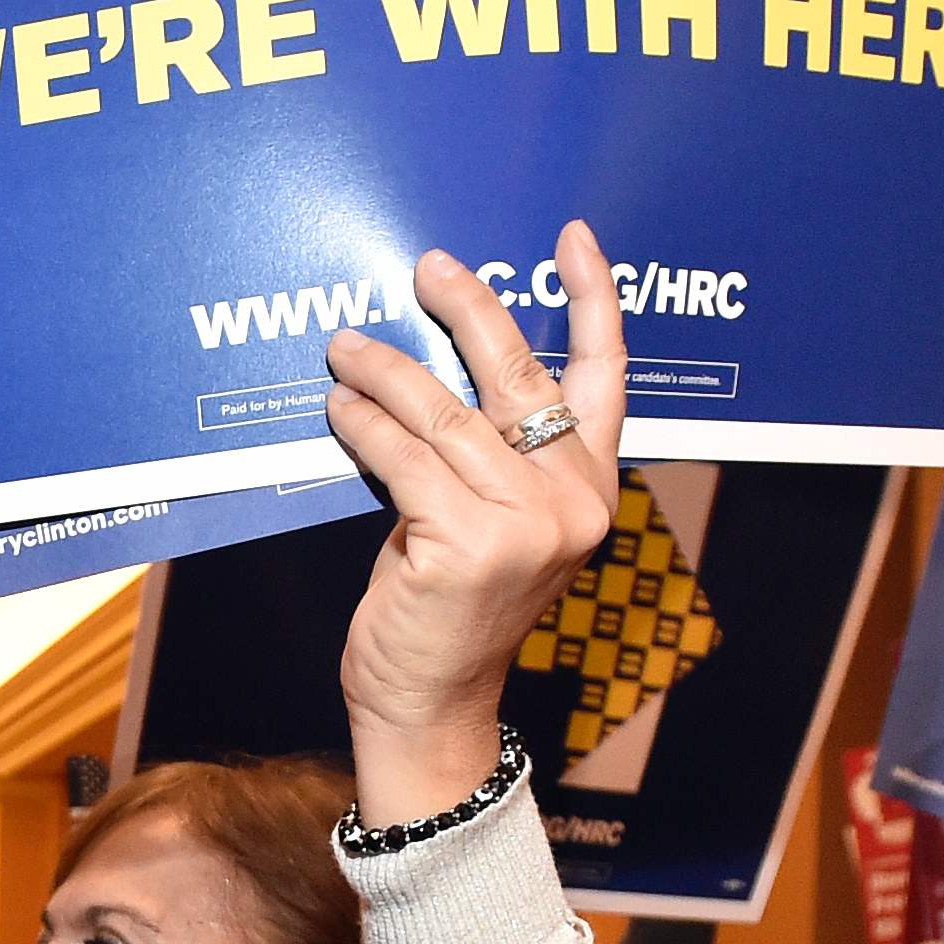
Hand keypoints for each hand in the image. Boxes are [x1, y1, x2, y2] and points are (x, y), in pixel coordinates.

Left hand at [325, 224, 627, 822]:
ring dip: (385, 370)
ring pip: (445, 413)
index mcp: (591, 489)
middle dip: (468, 309)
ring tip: (345, 347)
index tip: (573, 239)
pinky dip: (364, 423)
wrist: (430, 704)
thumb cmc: (449, 609)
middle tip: (427, 269)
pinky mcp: (467, 543)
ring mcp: (526, 525)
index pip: (604, 378)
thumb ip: (490, 454)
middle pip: (518, 375)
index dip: (592, 302)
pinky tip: (338, 407)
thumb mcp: (491, 523)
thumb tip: (436, 364)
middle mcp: (572, 502)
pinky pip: (403, 456)